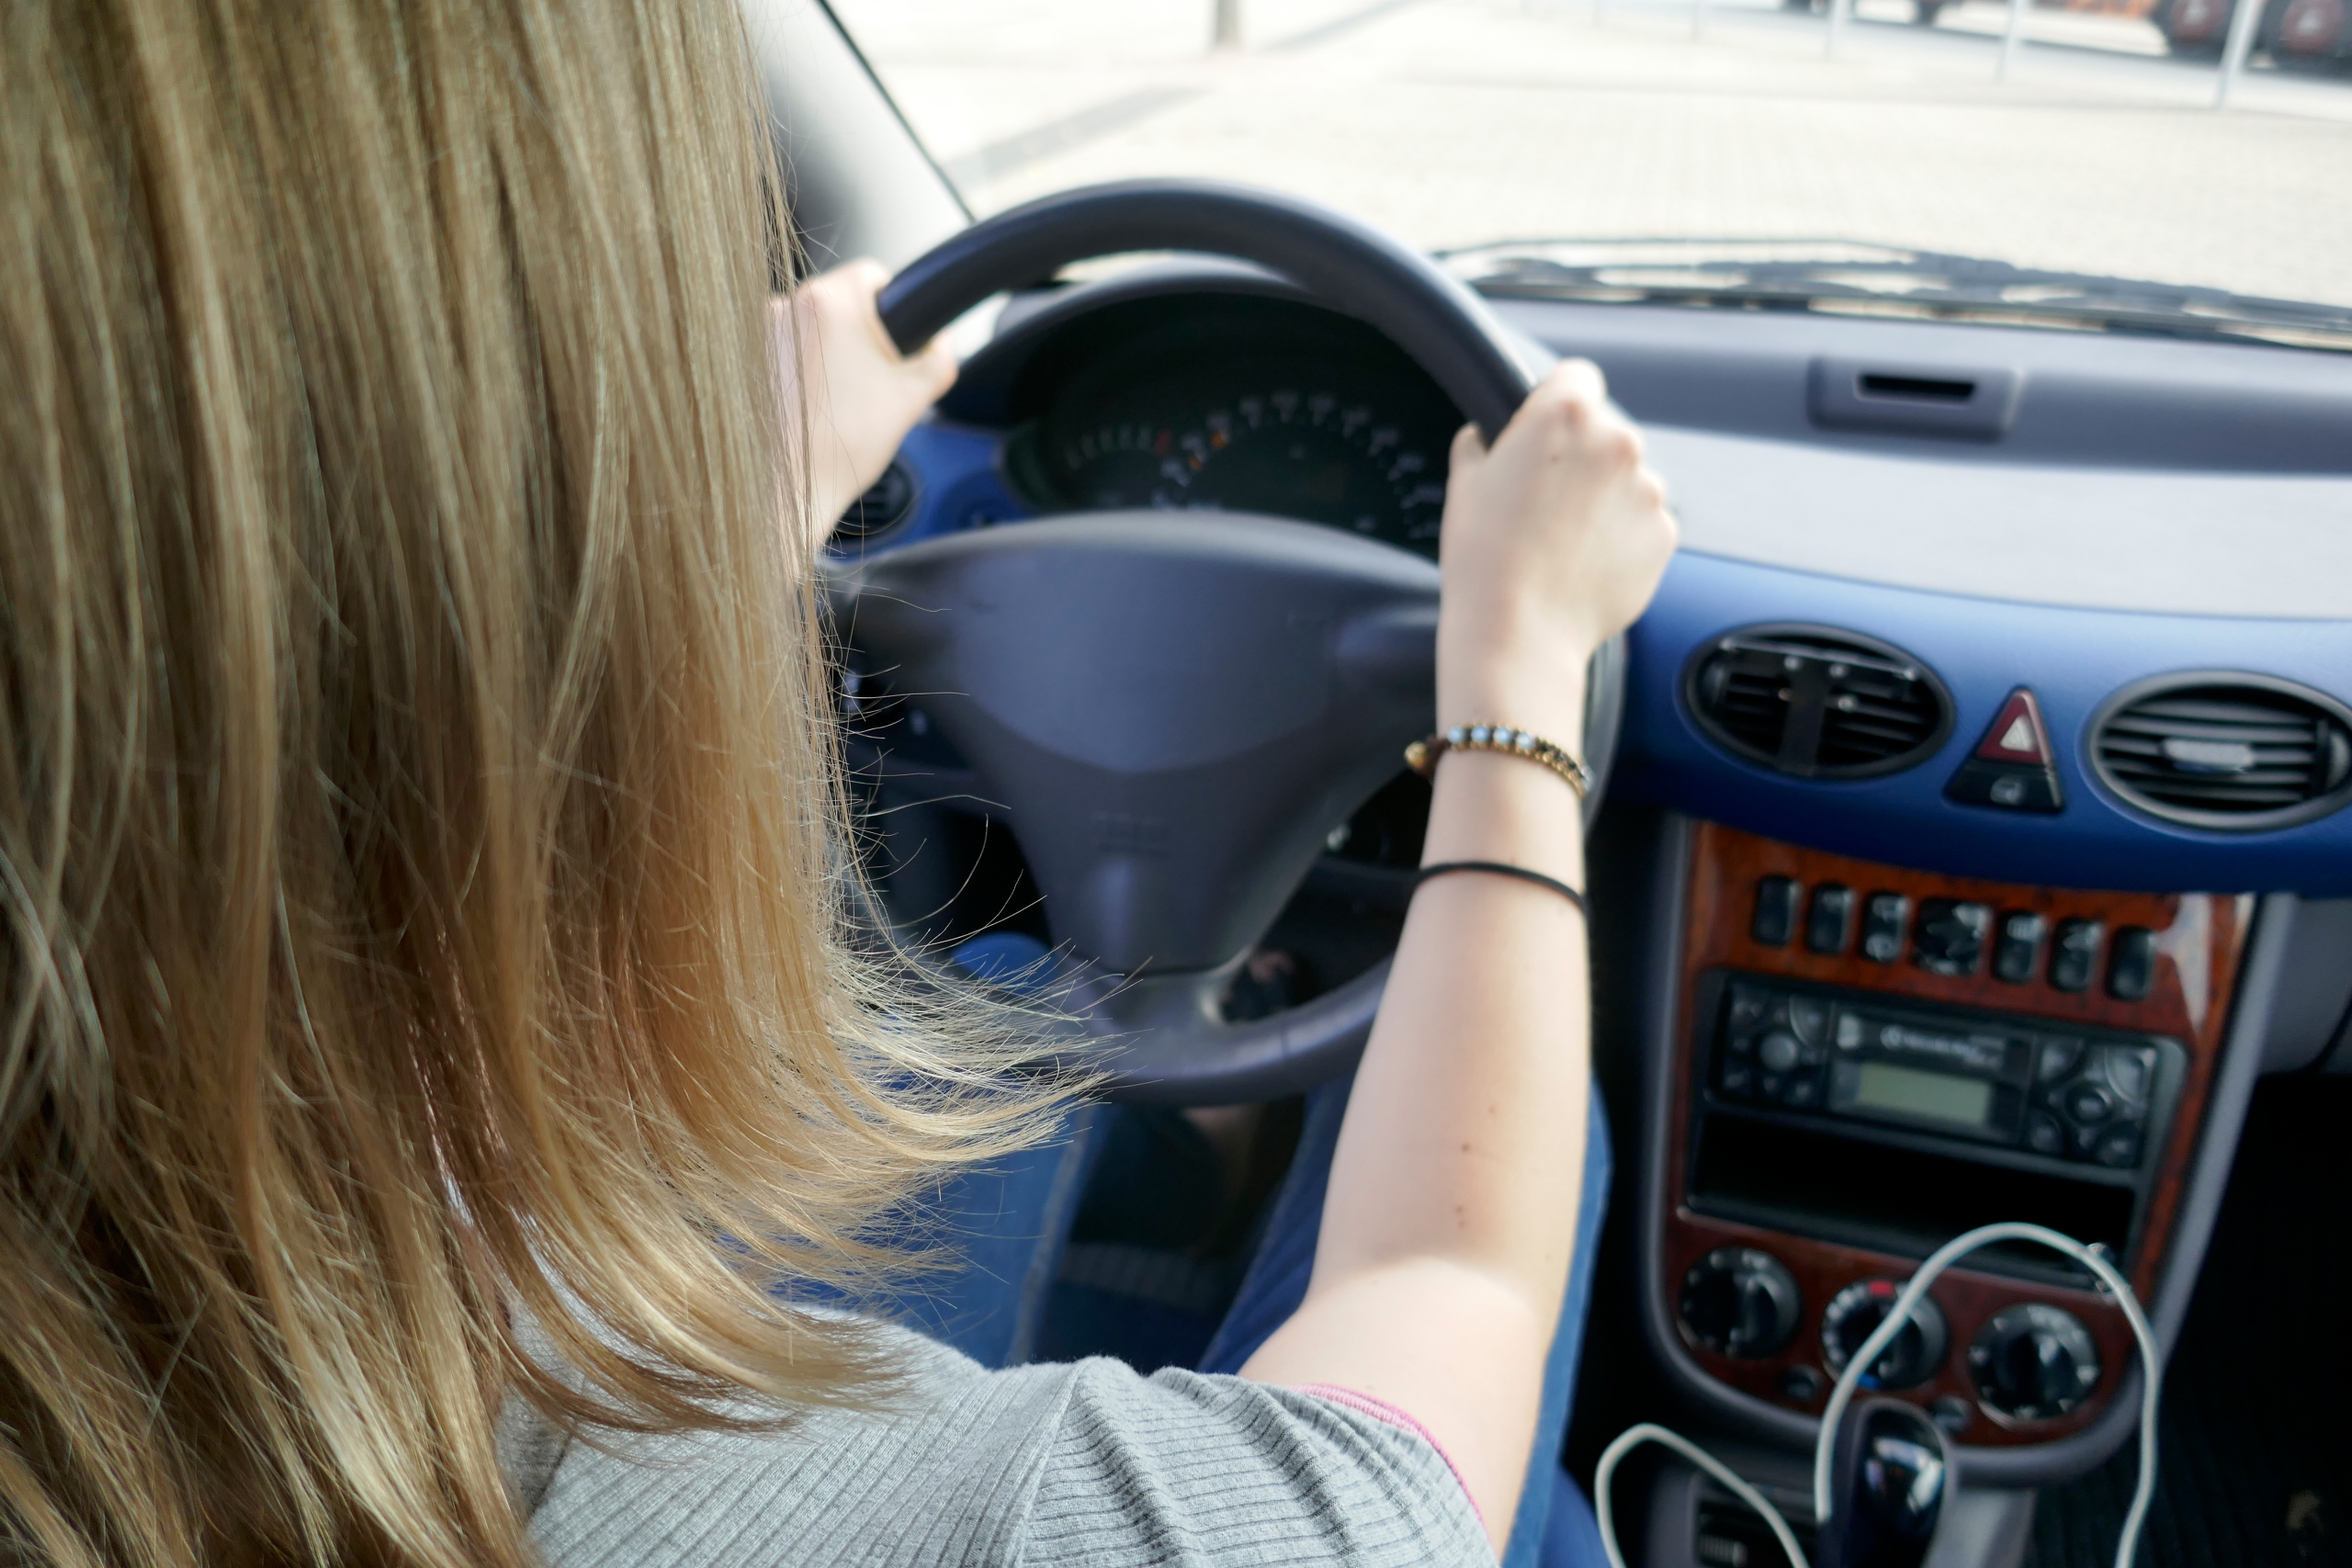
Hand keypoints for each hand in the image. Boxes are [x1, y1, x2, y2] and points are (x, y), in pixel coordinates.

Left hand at [777, 259, 956, 551]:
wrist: (791, 488)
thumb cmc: (842, 445)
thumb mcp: (913, 398)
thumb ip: (939, 357)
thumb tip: (941, 342)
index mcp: (829, 301)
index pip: (873, 274)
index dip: (893, 306)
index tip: (894, 339)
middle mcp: (785, 306)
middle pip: (838, 301)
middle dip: (858, 334)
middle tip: (870, 380)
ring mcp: (756, 332)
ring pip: (808, 327)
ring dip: (826, 351)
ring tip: (838, 399)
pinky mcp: (741, 358)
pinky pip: (782, 350)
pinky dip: (798, 369)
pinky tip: (810, 405)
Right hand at [1435, 360, 1677, 740]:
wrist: (1518, 633)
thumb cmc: (1484, 558)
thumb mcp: (1464, 483)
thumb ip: (1483, 442)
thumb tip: (1488, 435)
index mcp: (1565, 416)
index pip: (1578, 376)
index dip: (1559, 399)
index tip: (1547, 428)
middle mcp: (1618, 442)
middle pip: (1605, 432)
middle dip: (1582, 458)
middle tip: (1544, 502)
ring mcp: (1649, 490)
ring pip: (1628, 480)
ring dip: (1605, 499)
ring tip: (1564, 542)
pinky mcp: (1664, 534)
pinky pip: (1643, 523)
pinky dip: (1622, 537)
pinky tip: (1585, 564)